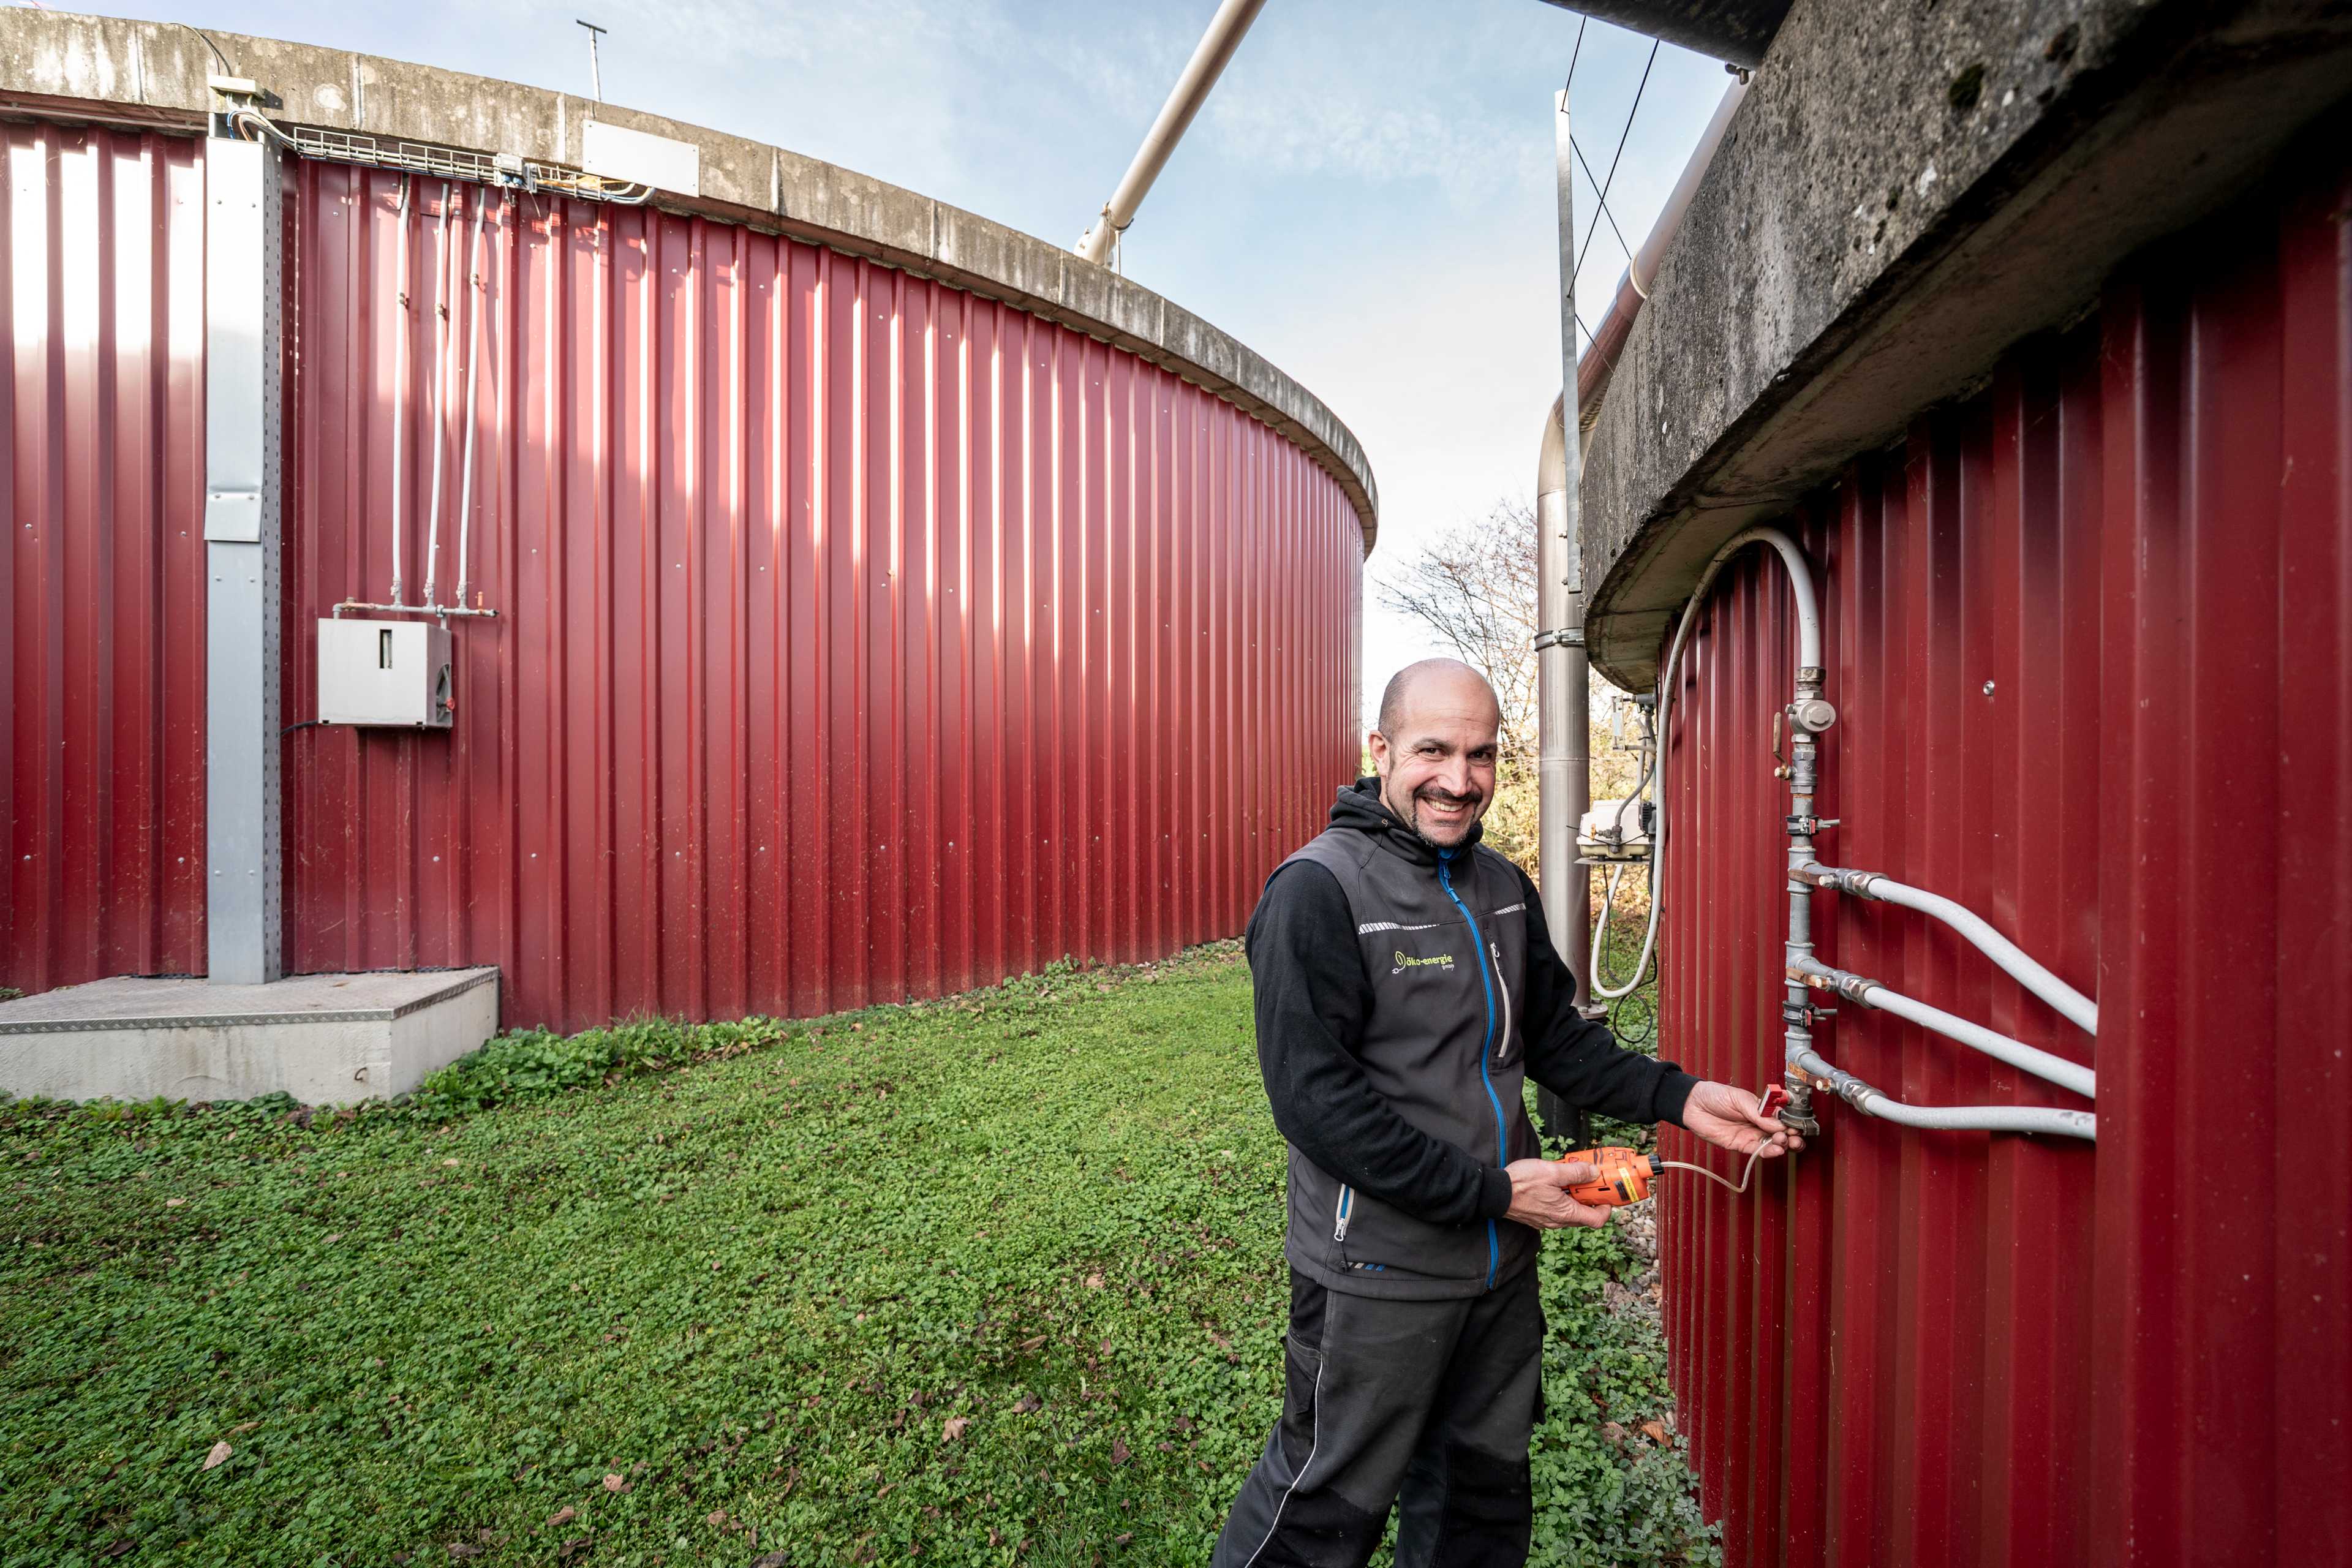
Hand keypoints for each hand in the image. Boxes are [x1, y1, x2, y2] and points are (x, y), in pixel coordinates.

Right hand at [1503, 1158, 1612, 1230]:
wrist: (1494, 1193)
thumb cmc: (1521, 1183)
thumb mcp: (1552, 1172)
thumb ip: (1576, 1173)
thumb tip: (1593, 1173)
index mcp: (1565, 1213)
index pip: (1597, 1220)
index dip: (1606, 1208)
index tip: (1606, 1194)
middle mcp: (1558, 1221)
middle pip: (1584, 1215)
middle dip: (1590, 1199)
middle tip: (1589, 1181)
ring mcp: (1547, 1221)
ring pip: (1570, 1213)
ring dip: (1574, 1198)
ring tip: (1569, 1179)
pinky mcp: (1538, 1217)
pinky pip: (1557, 1211)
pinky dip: (1562, 1200)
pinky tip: (1554, 1185)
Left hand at [1680, 1080, 1804, 1157]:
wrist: (1692, 1105)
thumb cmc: (1714, 1095)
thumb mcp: (1739, 1098)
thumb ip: (1759, 1112)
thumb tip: (1779, 1123)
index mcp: (1762, 1108)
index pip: (1783, 1117)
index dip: (1792, 1122)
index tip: (1797, 1125)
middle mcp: (1759, 1122)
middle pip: (1782, 1133)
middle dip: (1792, 1136)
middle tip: (1794, 1136)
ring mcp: (1751, 1134)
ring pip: (1772, 1143)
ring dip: (1782, 1145)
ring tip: (1784, 1142)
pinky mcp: (1741, 1145)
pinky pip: (1758, 1151)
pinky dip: (1768, 1152)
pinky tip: (1776, 1150)